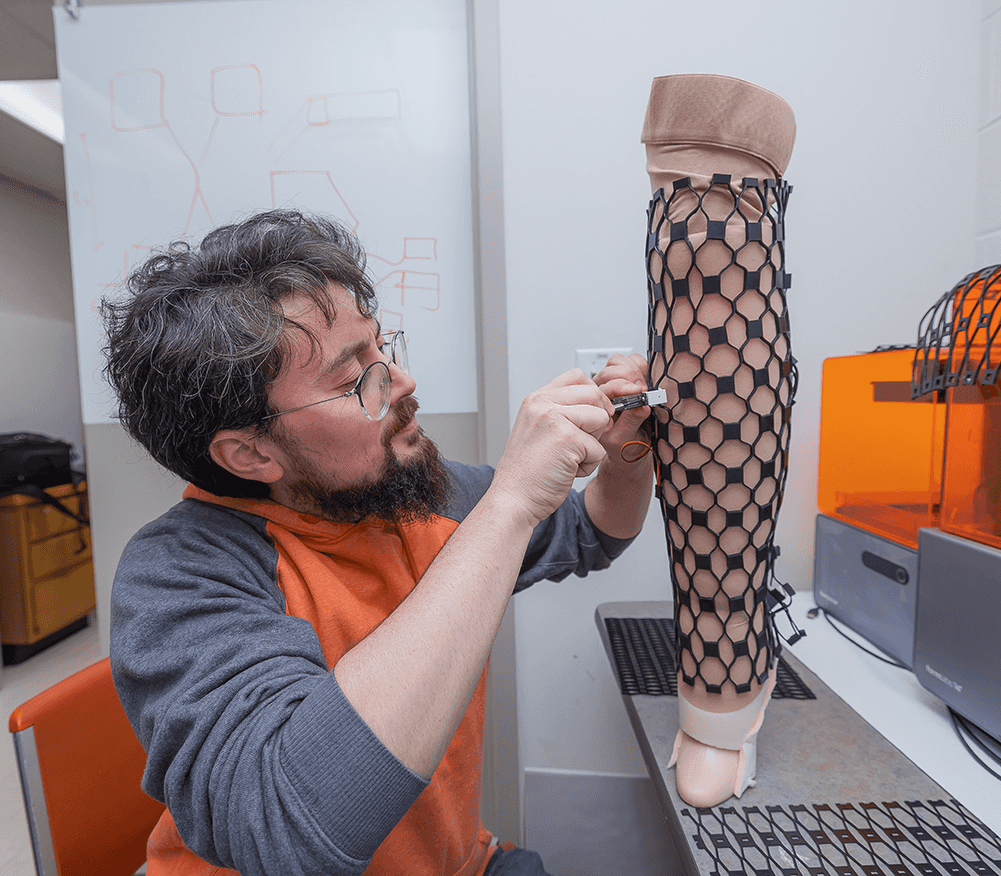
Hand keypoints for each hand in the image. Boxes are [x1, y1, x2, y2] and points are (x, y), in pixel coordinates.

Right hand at [491, 369, 611, 527]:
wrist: (513, 499)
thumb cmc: (527, 472)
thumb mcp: (539, 430)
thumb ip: (562, 413)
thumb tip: (598, 405)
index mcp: (535, 400)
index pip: (577, 376)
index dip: (592, 397)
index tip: (590, 417)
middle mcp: (542, 404)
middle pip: (594, 395)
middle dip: (596, 421)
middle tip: (578, 443)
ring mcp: (554, 418)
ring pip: (601, 418)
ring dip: (593, 444)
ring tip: (570, 458)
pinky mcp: (567, 438)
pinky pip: (598, 449)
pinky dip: (588, 466)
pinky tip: (567, 471)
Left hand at [593, 353, 651, 456]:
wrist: (628, 448)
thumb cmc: (622, 445)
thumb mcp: (624, 439)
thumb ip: (632, 421)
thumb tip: (643, 404)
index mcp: (595, 405)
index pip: (605, 387)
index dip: (623, 387)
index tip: (639, 392)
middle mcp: (600, 391)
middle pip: (611, 370)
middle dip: (630, 378)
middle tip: (643, 390)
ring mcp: (612, 381)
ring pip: (619, 361)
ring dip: (634, 370)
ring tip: (643, 386)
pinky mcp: (626, 375)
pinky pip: (631, 359)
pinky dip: (641, 365)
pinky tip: (646, 378)